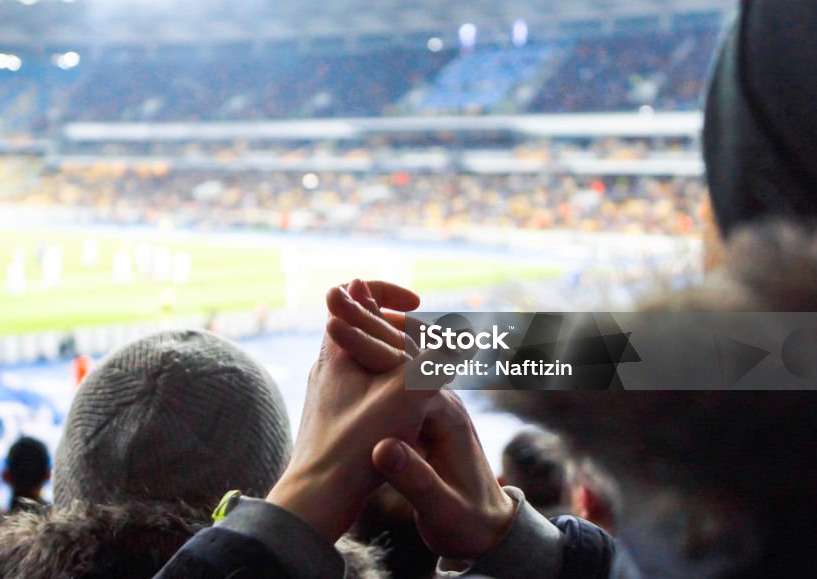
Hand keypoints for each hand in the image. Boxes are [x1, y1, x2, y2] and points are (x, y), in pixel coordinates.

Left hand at [266, 280, 431, 542]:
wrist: (315, 499)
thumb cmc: (355, 447)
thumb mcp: (405, 398)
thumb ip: (433, 363)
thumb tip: (461, 336)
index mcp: (336, 349)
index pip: (354, 292)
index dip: (388, 292)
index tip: (417, 308)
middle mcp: (327, 365)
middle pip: (362, 323)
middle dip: (400, 323)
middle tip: (429, 336)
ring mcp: (329, 391)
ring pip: (365, 356)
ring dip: (397, 354)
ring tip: (426, 368)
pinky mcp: (334, 416)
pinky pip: (365, 384)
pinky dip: (390, 382)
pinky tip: (411, 405)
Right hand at [327, 281, 515, 559]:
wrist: (490, 531)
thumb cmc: (467, 524)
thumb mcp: (442, 509)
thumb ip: (415, 479)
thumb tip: (384, 447)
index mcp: (444, 414)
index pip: (407, 367)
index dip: (370, 344)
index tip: (334, 326)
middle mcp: (442, 399)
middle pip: (405, 350)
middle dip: (370, 322)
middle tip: (336, 293)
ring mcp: (434, 404)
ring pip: (402, 356)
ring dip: (373, 330)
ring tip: (338, 307)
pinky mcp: (425, 414)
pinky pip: (400, 372)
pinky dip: (378, 352)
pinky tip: (353, 344)